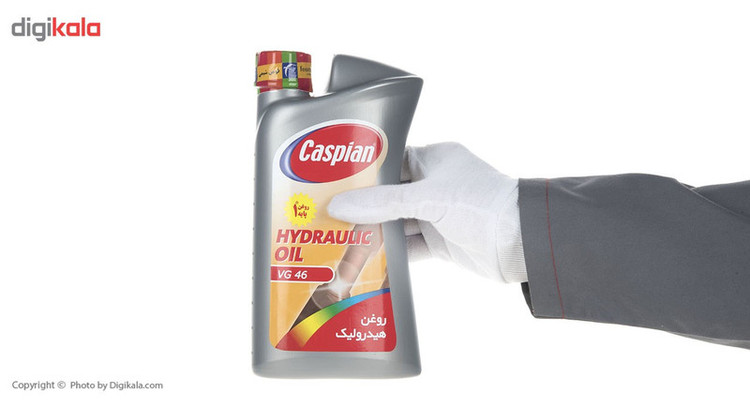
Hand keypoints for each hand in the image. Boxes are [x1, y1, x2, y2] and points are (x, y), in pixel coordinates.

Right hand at [328, 142, 526, 282]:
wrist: (523, 242)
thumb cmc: (483, 204)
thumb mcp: (429, 198)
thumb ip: (383, 203)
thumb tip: (339, 205)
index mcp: (434, 159)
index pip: (389, 161)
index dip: (362, 172)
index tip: (332, 182)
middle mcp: (434, 185)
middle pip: (388, 196)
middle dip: (362, 208)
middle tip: (328, 215)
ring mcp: (437, 215)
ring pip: (396, 224)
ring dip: (374, 234)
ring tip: (339, 241)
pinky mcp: (442, 243)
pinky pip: (408, 248)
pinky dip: (391, 255)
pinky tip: (366, 262)